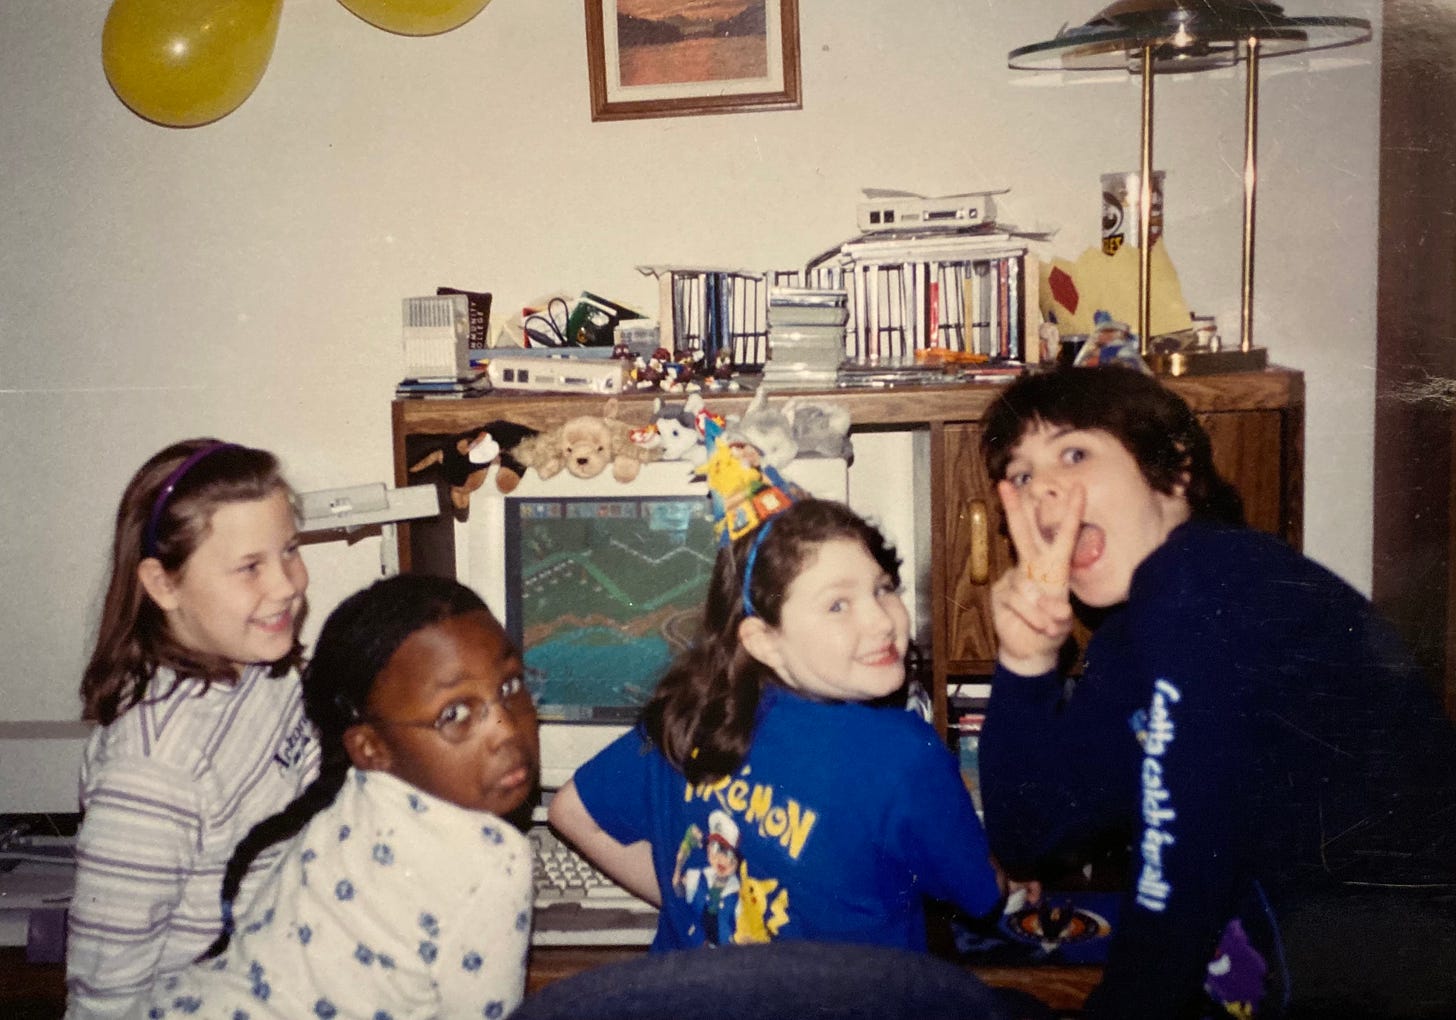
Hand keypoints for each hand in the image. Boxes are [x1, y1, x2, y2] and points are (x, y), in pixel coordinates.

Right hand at [989, 480, 1082, 674]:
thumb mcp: (1062, 622)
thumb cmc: (1051, 628)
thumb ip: (1059, 614)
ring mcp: (1015, 580)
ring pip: (1026, 586)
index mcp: (1054, 568)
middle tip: (1005, 485)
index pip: (1063, 536)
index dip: (1071, 513)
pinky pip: (1018, 601)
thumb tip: (1058, 610)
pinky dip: (1033, 617)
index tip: (1077, 488)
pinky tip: (1039, 627)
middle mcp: (1033, 568)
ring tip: (1049, 627)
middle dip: (1015, 510)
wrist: (1030, 650)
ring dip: (1041, 612)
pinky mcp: (1000, 593)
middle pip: (1022, 534)